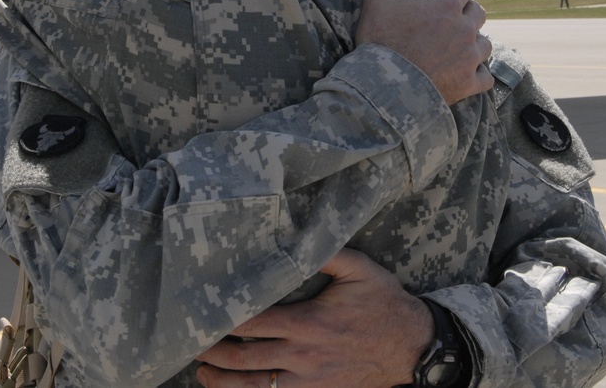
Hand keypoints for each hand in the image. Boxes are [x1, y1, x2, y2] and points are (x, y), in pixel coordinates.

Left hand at [195, 248, 432, 387]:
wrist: (414, 346)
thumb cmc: (384, 303)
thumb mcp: (360, 269)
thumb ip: (327, 253)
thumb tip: (298, 233)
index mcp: (309, 323)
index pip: (253, 323)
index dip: (223, 321)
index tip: (202, 314)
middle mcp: (305, 355)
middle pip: (246, 359)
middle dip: (214, 354)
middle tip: (192, 345)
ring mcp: (311, 380)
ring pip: (257, 387)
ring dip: (225, 383)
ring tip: (203, 373)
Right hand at [356, 0, 492, 104]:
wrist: (383, 88)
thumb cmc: (379, 40)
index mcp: (446, 5)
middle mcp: (464, 29)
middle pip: (478, 12)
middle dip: (466, 11)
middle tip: (449, 18)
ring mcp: (469, 58)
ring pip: (485, 43)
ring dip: (473, 41)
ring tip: (456, 46)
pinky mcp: (469, 83)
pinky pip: (485, 76)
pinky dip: (477, 72)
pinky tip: (465, 71)